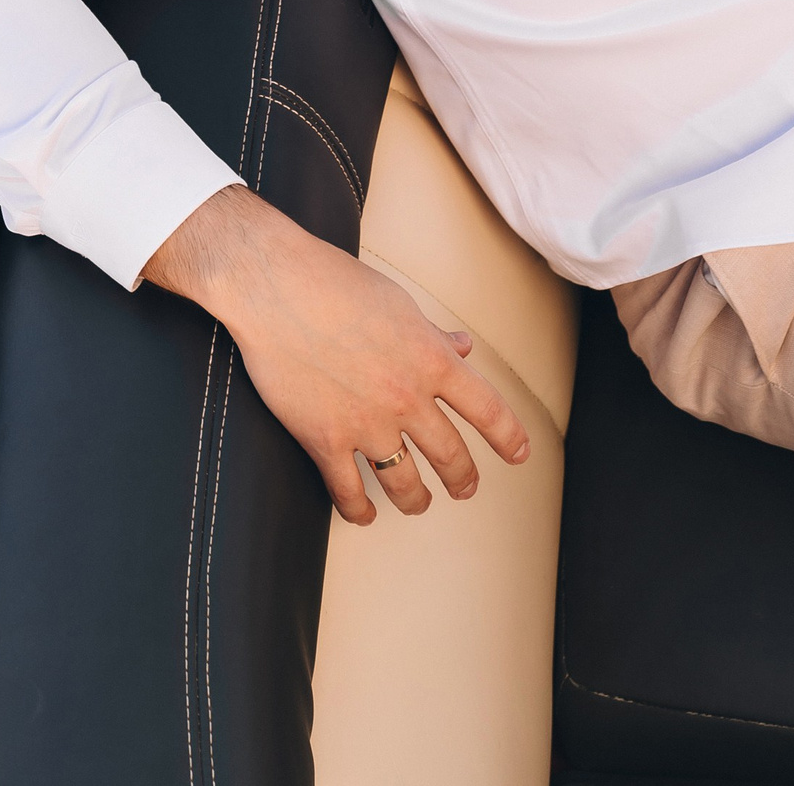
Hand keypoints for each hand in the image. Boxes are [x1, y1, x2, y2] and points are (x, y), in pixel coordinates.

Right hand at [145, 185, 529, 521]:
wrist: (273, 285)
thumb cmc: (333, 280)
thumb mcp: (397, 301)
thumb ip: (433, 332)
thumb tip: (463, 347)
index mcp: (430, 359)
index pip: (488, 409)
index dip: (509, 438)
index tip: (519, 455)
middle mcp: (407, 397)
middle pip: (451, 455)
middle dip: (463, 478)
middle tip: (465, 488)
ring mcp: (366, 423)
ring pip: (407, 483)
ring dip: (418, 500)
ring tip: (420, 503)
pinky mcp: (325, 440)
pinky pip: (350, 491)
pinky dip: (361, 510)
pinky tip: (366, 513)